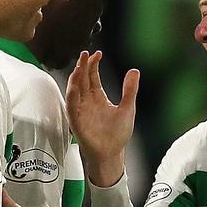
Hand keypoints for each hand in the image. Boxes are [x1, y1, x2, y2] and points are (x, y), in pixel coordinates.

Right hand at [65, 51, 138, 186]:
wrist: (111, 153)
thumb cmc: (117, 134)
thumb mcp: (128, 108)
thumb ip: (130, 89)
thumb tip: (134, 70)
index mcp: (98, 97)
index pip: (92, 76)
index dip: (93, 65)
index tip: (98, 54)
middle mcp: (87, 101)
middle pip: (82, 80)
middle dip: (83, 66)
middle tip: (85, 54)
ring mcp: (80, 110)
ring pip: (74, 90)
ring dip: (75, 78)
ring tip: (79, 66)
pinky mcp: (76, 121)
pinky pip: (71, 106)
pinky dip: (71, 95)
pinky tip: (74, 86)